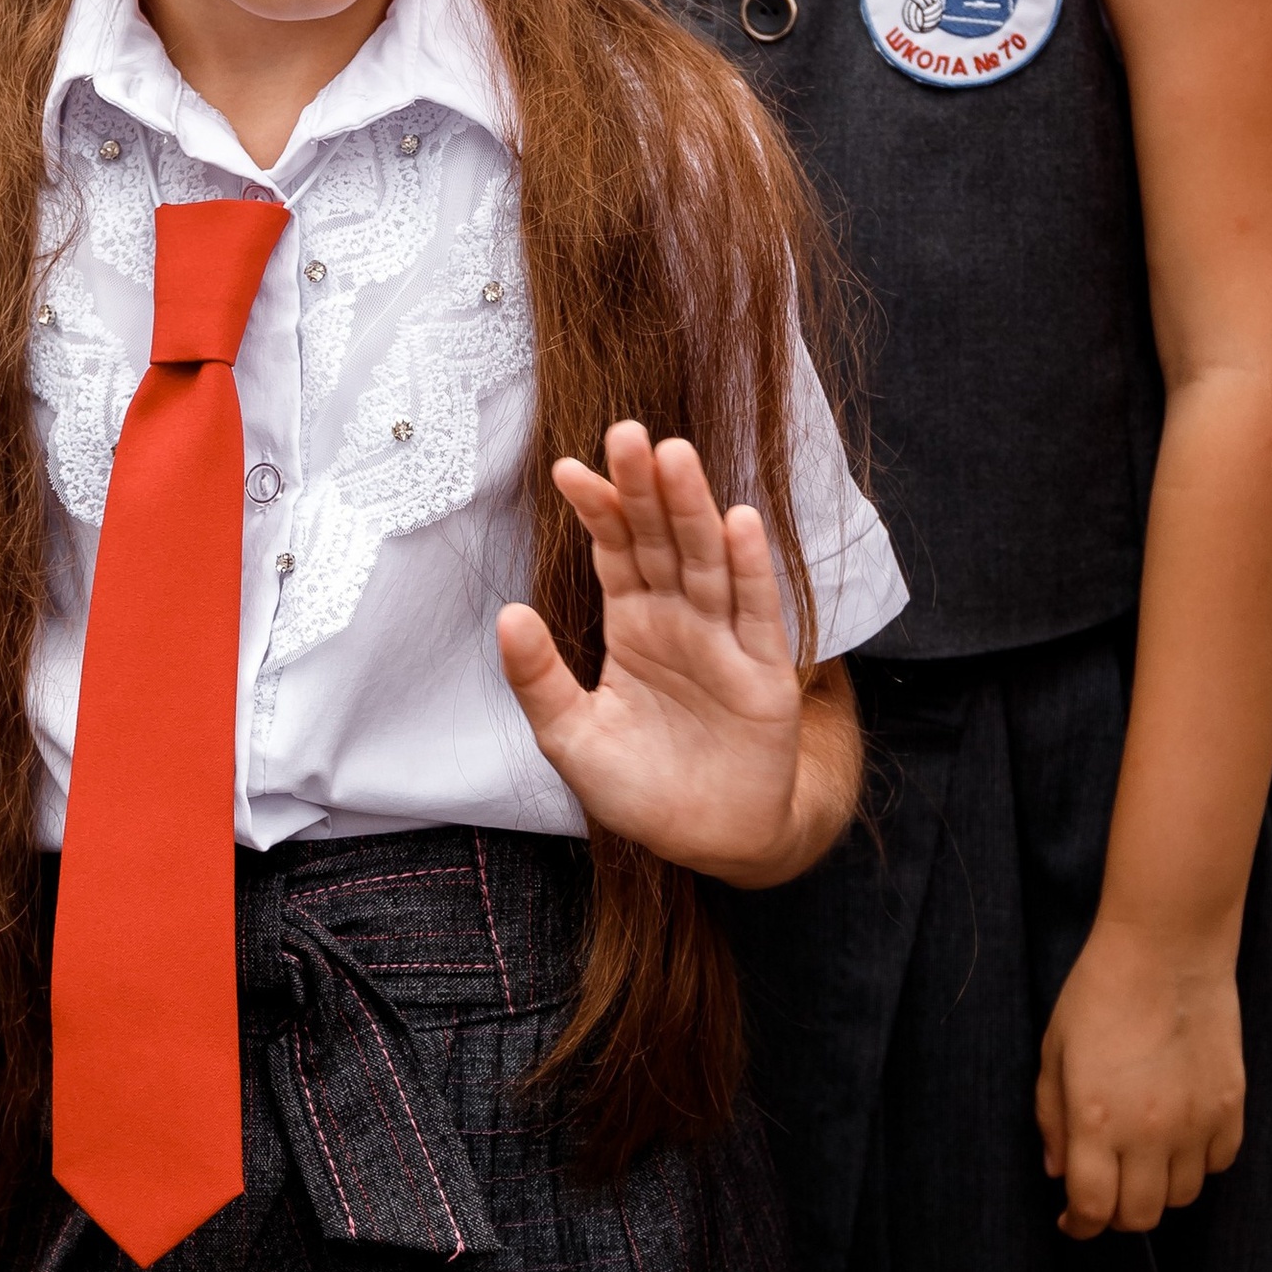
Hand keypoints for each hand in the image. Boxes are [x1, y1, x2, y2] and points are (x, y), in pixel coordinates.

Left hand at [497, 423, 815, 880]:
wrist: (709, 839)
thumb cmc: (640, 787)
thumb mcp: (570, 737)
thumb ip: (539, 679)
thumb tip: (507, 615)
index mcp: (633, 624)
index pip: (615, 551)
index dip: (598, 509)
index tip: (568, 469)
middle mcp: (680, 619)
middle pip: (662, 539)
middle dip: (645, 487)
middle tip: (626, 432)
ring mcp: (725, 639)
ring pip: (706, 561)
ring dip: (693, 509)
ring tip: (675, 457)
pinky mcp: (764, 672)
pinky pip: (756, 612)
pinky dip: (749, 568)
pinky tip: (738, 522)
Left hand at [1035, 918, 1245, 1239]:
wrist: (1168, 950)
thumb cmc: (1100, 995)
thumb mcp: (1055, 1054)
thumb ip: (1052, 1120)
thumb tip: (1058, 1172)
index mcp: (1097, 1121)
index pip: (1093, 1209)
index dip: (1079, 1225)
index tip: (1072, 1220)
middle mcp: (1150, 1132)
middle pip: (1140, 1215)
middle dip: (1116, 1215)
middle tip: (1106, 1192)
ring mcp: (1197, 1122)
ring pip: (1182, 1196)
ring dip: (1158, 1190)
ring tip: (1142, 1162)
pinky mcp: (1231, 1106)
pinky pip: (1219, 1163)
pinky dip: (1197, 1165)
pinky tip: (1179, 1140)